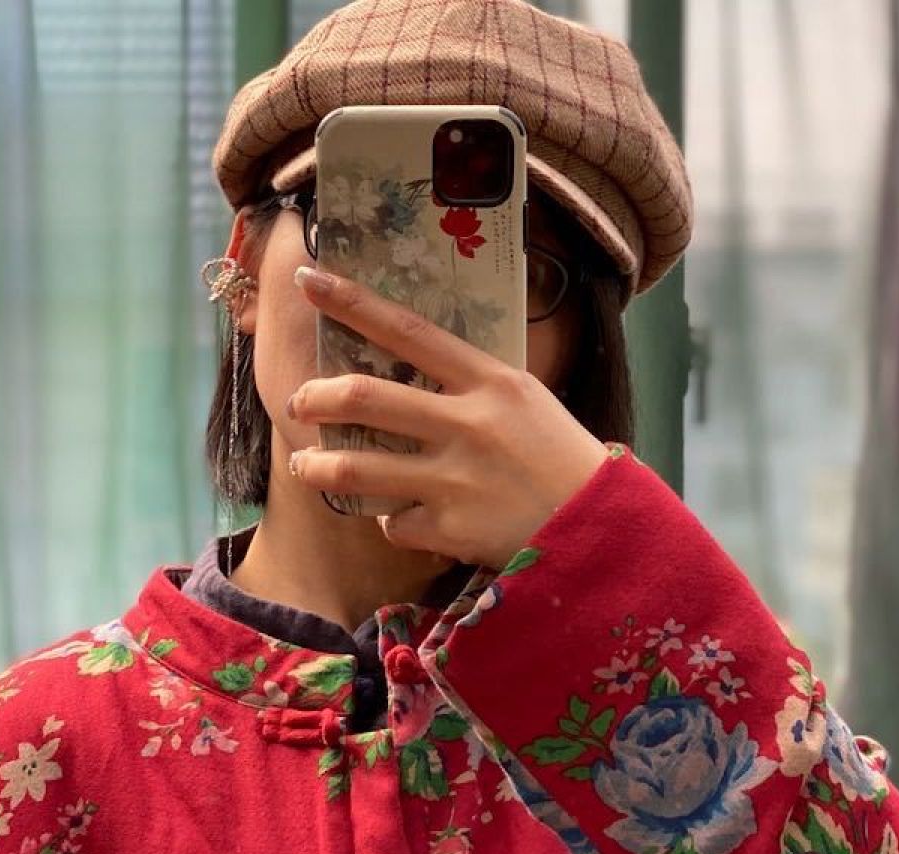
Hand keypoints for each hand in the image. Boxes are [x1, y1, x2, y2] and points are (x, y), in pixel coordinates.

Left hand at [287, 265, 610, 570]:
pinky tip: (399, 519)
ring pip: (358, 467)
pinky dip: (388, 522)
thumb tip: (412, 370)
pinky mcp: (451, 529)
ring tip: (304, 467)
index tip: (309, 281)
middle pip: (365, 397)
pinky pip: (393, 523)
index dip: (352, 303)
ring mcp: (455, 479)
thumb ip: (471, 386)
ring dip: (318, 467)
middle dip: (315, 398)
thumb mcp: (526, 401)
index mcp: (489, 382)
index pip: (407, 330)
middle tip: (299, 404)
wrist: (599, 527)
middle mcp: (467, 424)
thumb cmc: (562, 459)